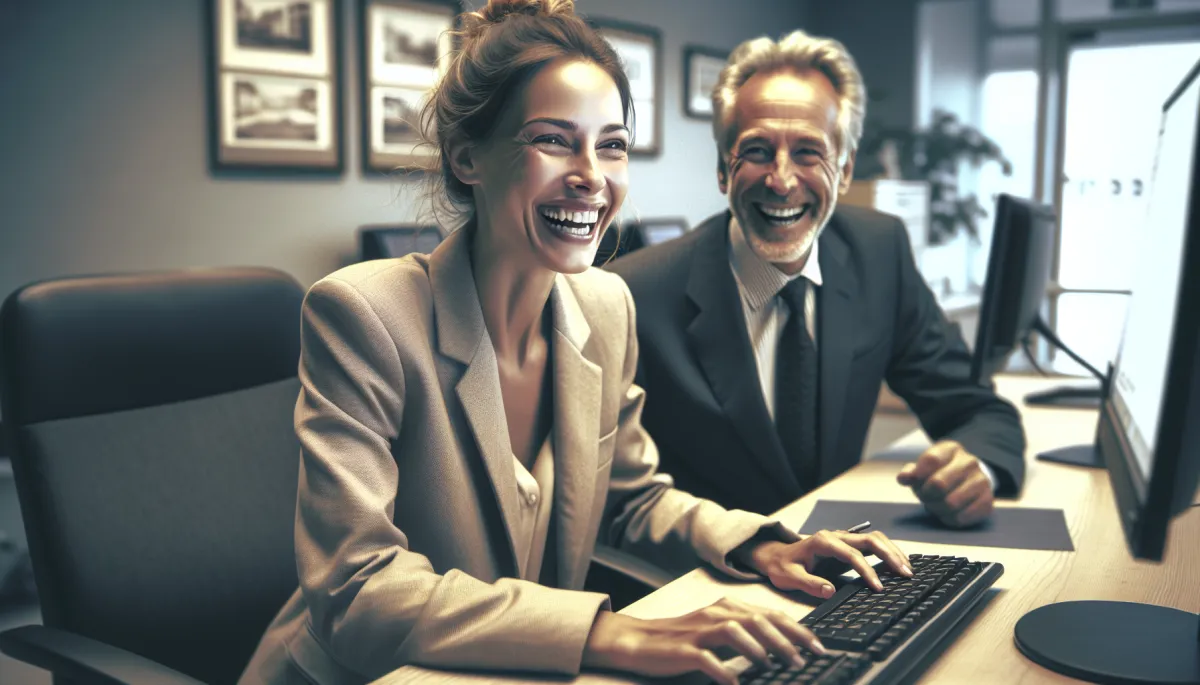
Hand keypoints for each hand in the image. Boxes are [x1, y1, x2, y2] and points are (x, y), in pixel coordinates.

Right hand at [581, 599, 824, 684]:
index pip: (770, 614)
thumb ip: (745, 633)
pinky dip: (724, 670)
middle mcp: (716, 614)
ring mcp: (699, 630)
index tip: (818, 646)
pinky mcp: (683, 649)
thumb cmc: (682, 639)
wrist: (638, 639)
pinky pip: (707, 658)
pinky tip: (734, 683)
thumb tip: (781, 647)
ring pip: (736, 631)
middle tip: (804, 659)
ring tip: (775, 665)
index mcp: (728, 608)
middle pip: (758, 619)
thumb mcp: (717, 631)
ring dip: (759, 648)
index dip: (797, 630)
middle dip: (786, 639)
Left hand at [746, 529, 911, 595]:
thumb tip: (830, 590)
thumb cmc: (782, 567)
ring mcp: (843, 539)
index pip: (851, 554)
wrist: (776, 556)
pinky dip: (887, 552)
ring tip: (907, 570)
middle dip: (890, 555)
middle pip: (870, 540)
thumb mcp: (789, 578)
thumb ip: (809, 584)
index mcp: (822, 542)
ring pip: (875, 539)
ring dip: (892, 552)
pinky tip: (898, 565)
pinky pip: (872, 545)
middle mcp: (835, 536)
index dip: (867, 570)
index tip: (878, 587)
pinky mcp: (848, 546)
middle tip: (905, 574)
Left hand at [897, 440, 993, 527]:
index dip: (918, 475)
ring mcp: (981, 482)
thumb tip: (903, 478)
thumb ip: (911, 472)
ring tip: (936, 505)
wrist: (968, 480)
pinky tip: (948, 513)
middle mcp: (969, 462)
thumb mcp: (923, 468)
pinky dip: (949, 519)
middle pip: (939, 483)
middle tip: (925, 497)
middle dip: (926, 495)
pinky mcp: (987, 502)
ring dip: (937, 509)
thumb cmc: (939, 474)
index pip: (931, 460)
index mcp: (951, 449)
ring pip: (950, 503)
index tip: (916, 482)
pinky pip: (961, 517)